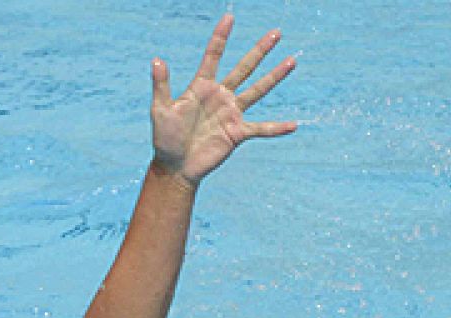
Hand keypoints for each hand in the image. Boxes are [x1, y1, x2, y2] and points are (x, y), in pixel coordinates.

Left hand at [151, 14, 296, 184]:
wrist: (175, 166)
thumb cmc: (164, 138)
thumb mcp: (160, 110)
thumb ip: (161, 86)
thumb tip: (157, 60)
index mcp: (201, 87)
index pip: (213, 56)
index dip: (221, 37)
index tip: (229, 17)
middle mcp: (220, 96)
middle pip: (244, 68)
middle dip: (260, 51)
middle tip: (276, 33)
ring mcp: (231, 113)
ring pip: (257, 91)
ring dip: (274, 77)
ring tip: (291, 61)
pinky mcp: (237, 133)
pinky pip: (261, 128)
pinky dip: (276, 128)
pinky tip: (293, 125)